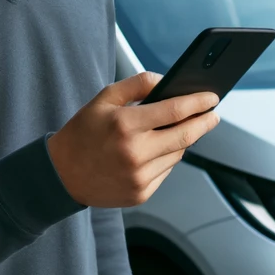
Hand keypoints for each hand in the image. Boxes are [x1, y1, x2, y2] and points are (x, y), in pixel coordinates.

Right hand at [47, 72, 218, 208]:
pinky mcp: (140, 193)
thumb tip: (167, 81)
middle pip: (185, 136)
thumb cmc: (83, 132)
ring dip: (183, 140)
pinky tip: (159, 149)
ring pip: (178, 154)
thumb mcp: (104, 98)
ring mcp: (138, 177)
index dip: (198, 103)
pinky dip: (168, 157)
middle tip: (214, 114)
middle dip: (204, 122)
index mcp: (124, 125)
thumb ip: (137, 84)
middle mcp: (134, 153)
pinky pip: (166, 171)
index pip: (174, 111)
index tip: (212, 97)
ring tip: (181, 128)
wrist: (61, 174)